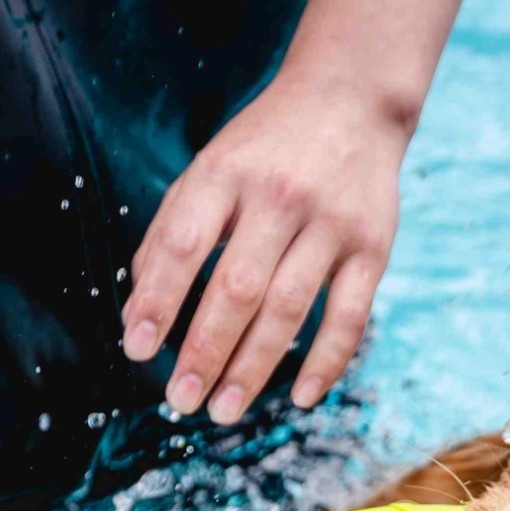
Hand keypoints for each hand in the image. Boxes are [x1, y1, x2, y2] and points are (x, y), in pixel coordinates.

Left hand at [123, 71, 408, 423]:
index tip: (136, 350)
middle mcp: (278, 197)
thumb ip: (173, 231)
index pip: (184, 245)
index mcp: (225, 173)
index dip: (156, 301)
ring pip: (287, 308)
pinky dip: (326, 361)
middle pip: (236, 288)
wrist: (352, 100)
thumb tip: (138, 308)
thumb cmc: (266, 147)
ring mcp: (330, 224)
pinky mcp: (373, 247)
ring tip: (223, 410)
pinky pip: (349, 315)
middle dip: (204, 351)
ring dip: (253, 367)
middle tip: (182, 400)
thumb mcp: (210, 168)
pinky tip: (301, 398)